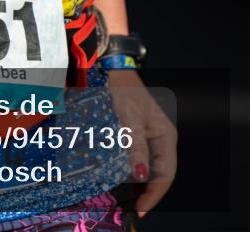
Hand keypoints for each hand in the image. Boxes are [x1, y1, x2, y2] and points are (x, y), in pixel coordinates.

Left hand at [106, 69, 176, 217]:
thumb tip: (141, 177)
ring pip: (148, 168)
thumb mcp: (130, 119)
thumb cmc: (124, 91)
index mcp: (165, 136)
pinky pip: (139, 159)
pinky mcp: (137, 135)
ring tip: (127, 200)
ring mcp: (150, 137)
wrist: (113, 71)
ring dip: (139, 185)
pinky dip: (132, 171)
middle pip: (159, 174)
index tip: (141, 209)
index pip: (166, 174)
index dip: (155, 194)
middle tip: (133, 209)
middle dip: (147, 193)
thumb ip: (136, 147)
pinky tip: (122, 180)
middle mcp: (161, 139)